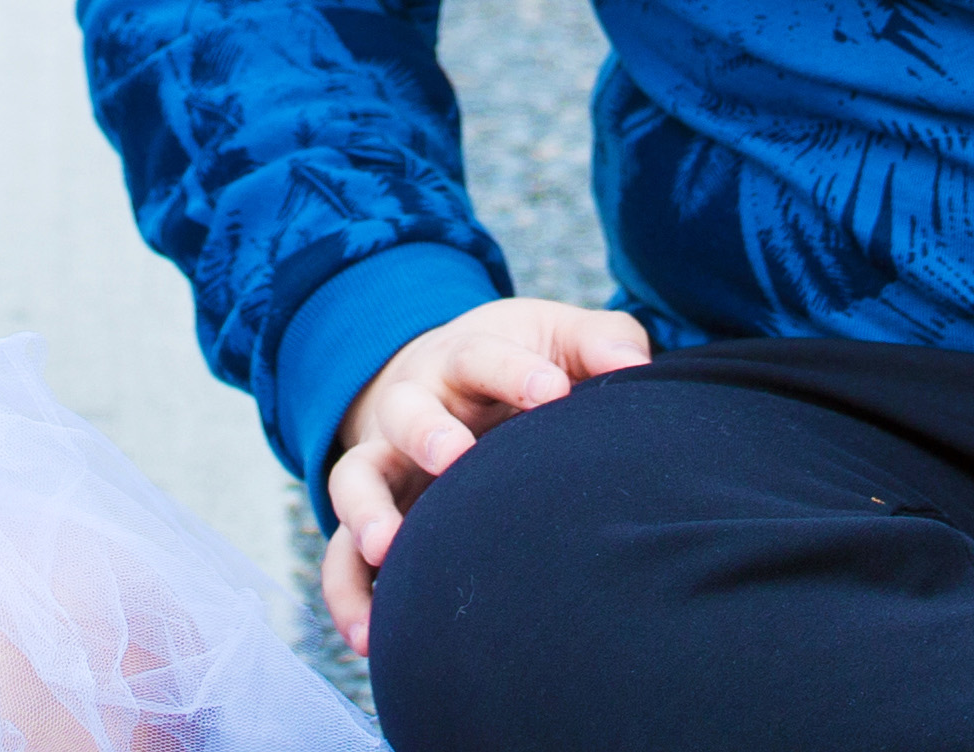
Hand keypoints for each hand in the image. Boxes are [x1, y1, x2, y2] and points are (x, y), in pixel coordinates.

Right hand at [318, 299, 651, 652]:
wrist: (444, 380)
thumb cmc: (519, 365)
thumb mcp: (556, 339)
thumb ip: (599, 344)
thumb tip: (633, 366)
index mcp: (463, 361)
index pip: (481, 356)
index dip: (513, 373)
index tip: (554, 392)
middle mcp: (413, 407)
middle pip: (406, 411)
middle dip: (427, 432)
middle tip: (454, 457)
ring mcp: (386, 463)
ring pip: (355, 479)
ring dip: (366, 511)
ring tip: (383, 549)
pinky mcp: (372, 518)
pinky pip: (341, 556)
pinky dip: (348, 593)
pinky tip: (369, 635)